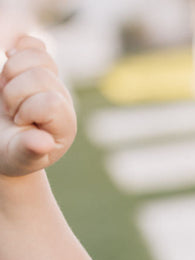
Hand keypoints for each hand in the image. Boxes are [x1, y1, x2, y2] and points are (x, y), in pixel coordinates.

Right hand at [0, 35, 75, 176]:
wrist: (5, 142)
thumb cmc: (13, 153)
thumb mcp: (18, 158)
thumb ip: (30, 151)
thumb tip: (43, 143)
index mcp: (64, 124)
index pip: (50, 103)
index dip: (26, 110)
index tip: (19, 123)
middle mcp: (63, 99)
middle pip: (40, 77)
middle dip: (15, 92)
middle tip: (11, 110)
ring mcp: (51, 80)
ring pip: (36, 55)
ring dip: (11, 71)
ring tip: (8, 93)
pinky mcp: (37, 66)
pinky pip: (33, 43)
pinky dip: (18, 49)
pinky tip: (9, 68)